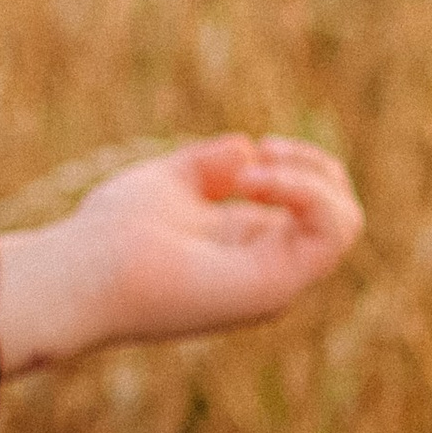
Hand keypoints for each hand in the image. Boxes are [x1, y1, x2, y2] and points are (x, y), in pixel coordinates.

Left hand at [0, 136, 362, 377]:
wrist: (83, 271)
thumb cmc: (112, 232)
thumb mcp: (170, 182)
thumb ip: (209, 167)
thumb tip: (247, 146)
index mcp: (249, 248)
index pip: (313, 205)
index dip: (299, 165)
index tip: (255, 147)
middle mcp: (269, 269)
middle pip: (342, 212)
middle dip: (314, 166)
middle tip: (260, 154)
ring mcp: (276, 283)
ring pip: (347, 222)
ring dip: (309, 177)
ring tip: (251, 173)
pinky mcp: (275, 286)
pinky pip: (332, 233)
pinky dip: (305, 193)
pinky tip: (252, 181)